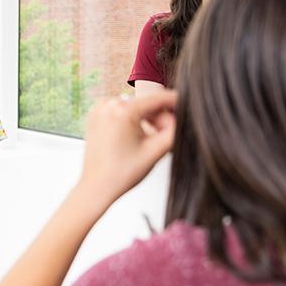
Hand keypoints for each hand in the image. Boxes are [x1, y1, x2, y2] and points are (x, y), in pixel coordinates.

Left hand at [78, 90, 176, 207]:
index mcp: (122, 110)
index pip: (157, 98)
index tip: (190, 105)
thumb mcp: (156, 150)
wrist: (97, 186)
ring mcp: (99, 110)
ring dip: (148, 120)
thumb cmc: (121, 173)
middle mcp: (107, 105)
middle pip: (146, 103)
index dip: (177, 101)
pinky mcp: (95, 117)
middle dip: (160, 118)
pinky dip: (133, 121)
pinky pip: (121, 113)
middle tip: (168, 137)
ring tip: (153, 140)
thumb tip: (181, 116)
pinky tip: (139, 137)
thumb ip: (174, 129)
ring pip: (134, 108)